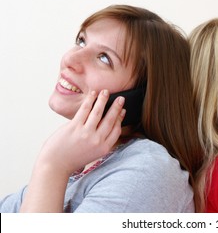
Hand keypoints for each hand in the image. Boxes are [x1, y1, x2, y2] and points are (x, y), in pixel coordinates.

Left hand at [20, 90, 125, 211]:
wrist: (55, 166)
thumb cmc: (72, 160)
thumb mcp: (92, 154)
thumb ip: (100, 142)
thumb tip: (104, 124)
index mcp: (103, 148)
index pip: (116, 130)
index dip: (120, 119)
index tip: (122, 111)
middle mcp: (97, 141)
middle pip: (110, 120)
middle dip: (116, 107)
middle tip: (121, 98)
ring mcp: (86, 133)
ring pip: (98, 112)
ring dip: (103, 100)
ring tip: (105, 92)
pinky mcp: (74, 127)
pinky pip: (85, 110)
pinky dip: (90, 100)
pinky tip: (93, 94)